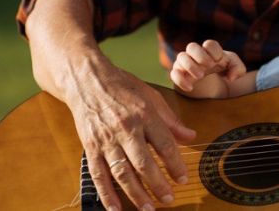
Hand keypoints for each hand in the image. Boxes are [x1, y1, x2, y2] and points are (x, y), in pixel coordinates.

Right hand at [69, 64, 196, 210]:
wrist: (87, 80)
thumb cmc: (123, 87)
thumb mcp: (152, 97)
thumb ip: (171, 121)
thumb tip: (191, 136)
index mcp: (144, 115)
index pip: (164, 145)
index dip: (175, 164)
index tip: (183, 179)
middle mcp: (125, 129)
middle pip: (143, 163)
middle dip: (158, 184)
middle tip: (169, 199)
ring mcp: (106, 140)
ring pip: (122, 172)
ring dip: (135, 194)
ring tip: (149, 209)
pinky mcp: (90, 147)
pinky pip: (98, 175)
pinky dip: (107, 194)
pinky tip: (116, 208)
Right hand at [170, 40, 246, 97]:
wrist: (214, 87)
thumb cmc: (223, 72)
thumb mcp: (235, 69)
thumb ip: (238, 69)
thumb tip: (231, 78)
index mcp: (210, 51)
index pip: (209, 44)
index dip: (214, 51)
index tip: (219, 61)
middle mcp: (196, 55)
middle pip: (192, 46)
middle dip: (200, 55)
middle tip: (209, 67)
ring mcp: (186, 65)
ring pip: (180, 57)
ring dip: (190, 65)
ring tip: (200, 76)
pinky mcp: (179, 76)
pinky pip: (173, 74)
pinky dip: (180, 80)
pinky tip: (190, 88)